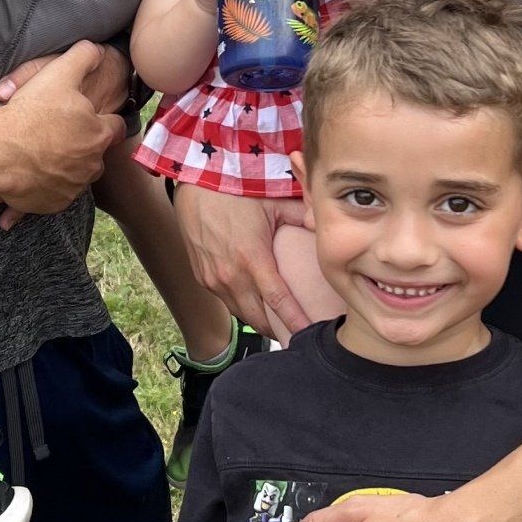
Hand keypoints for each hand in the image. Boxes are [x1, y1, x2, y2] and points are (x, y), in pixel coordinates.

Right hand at [0, 41, 123, 217]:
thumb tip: (97, 48)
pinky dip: (47, 186)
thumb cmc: (31, 113)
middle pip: (95, 154)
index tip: (93, 118)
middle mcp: (91, 165)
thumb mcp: (59, 73)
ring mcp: (72, 188)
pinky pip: (55, 194)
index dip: (104, 119)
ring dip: (66, 166)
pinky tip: (32, 172)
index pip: (115, 126)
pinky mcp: (53, 204)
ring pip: (76, 176)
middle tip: (59, 134)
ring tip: (44, 154)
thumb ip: (83, 57)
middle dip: (82, 145)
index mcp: (98, 134)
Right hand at [174, 184, 311, 340]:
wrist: (196, 186)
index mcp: (252, 258)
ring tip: (278, 323)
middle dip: (278, 330)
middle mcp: (230, 275)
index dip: (295, 321)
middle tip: (298, 335)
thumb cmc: (237, 192)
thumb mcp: (274, 202)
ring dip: (259, 320)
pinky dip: (242, 306)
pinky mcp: (203, 278)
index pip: (279, 301)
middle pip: (259, 318)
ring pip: (241, 314)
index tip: (309, 335)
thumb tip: (324, 227)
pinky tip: (255, 304)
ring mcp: (213, 279)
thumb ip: (302, 216)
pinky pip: (226, 302)